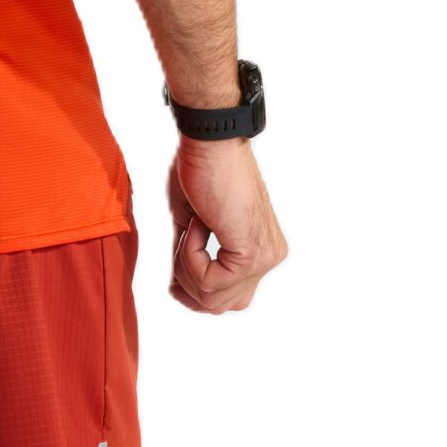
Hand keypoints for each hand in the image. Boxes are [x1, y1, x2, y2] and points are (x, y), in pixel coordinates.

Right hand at [166, 137, 287, 314]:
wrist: (212, 141)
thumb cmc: (202, 168)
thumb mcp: (194, 222)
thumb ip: (196, 256)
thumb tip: (180, 288)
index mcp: (262, 249)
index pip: (228, 296)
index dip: (193, 285)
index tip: (176, 255)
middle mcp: (270, 257)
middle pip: (221, 304)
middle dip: (188, 283)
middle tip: (180, 242)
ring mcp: (265, 258)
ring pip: (213, 299)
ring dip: (186, 266)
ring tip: (190, 227)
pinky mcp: (251, 254)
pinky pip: (209, 281)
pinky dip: (189, 256)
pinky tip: (198, 223)